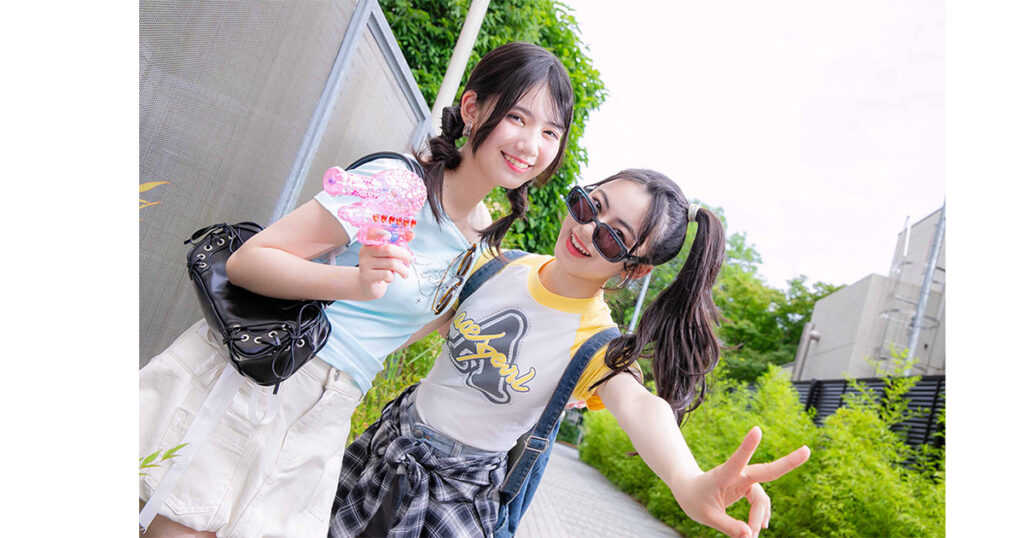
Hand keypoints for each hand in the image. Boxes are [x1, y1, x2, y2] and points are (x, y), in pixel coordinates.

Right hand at [355, 229, 412, 299]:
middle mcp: (365, 252)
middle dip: (404, 255)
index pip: (371, 233)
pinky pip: (386, 274)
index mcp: (369, 243)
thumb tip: (411, 234)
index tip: (388, 233)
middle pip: (389, 249)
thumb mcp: (388, 255)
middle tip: (409, 260)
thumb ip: (398, 243)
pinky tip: (390, 278)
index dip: (379, 232)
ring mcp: (364, 264)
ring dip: (402, 269)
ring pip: (391, 263)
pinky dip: (392, 277)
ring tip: (404, 273)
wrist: (369, 285)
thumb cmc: (380, 267)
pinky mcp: (367, 276)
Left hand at [670, 427, 809, 537]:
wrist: (689, 489)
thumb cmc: (694, 499)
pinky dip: (761, 515)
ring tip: (751, 536)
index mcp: (722, 475)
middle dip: (788, 462)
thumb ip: (728, 526)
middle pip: (766, 471)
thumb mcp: (706, 516)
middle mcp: (737, 473)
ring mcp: (744, 479)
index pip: (737, 460)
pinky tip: (760, 526)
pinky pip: (760, 502)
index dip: (748, 446)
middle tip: (807, 451)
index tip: (757, 429)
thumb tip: (750, 536)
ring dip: (759, 517)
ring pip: (762, 499)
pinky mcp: (747, 486)